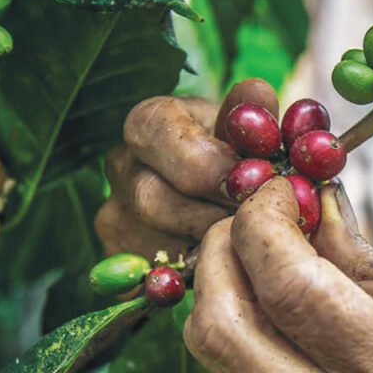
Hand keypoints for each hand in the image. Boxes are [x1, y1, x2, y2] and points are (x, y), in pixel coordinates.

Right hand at [94, 79, 277, 259]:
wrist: (228, 194)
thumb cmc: (240, 153)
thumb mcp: (249, 128)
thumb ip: (252, 114)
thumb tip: (257, 94)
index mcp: (147, 122)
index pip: (155, 132)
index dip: (206, 163)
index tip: (248, 183)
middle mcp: (121, 166)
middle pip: (152, 197)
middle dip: (210, 215)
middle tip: (254, 225)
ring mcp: (115, 216)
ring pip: (153, 243)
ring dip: (207, 249)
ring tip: (247, 244)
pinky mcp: (123, 261)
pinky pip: (153, 278)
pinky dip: (194, 277)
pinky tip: (225, 265)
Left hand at [184, 179, 372, 372]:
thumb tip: (320, 204)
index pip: (292, 286)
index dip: (266, 222)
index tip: (280, 187)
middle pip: (225, 325)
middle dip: (222, 249)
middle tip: (254, 214)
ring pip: (216, 357)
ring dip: (219, 288)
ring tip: (258, 252)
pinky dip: (238, 326)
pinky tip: (268, 301)